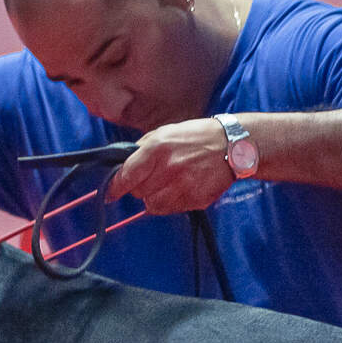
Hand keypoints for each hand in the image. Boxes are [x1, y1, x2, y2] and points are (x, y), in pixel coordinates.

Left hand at [103, 118, 234, 215]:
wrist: (232, 146)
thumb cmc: (195, 137)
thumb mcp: (165, 132)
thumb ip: (142, 149)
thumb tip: (123, 165)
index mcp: (157, 149)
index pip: (127, 175)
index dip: (115, 187)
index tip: (110, 194)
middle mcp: (168, 169)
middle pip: (138, 193)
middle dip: (140, 187)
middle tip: (153, 177)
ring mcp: (183, 186)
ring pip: (152, 205)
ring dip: (155, 198)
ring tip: (168, 184)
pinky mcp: (195, 199)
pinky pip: (172, 209)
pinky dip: (171, 203)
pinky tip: (182, 188)